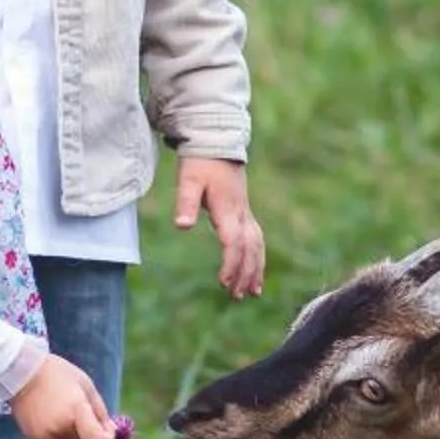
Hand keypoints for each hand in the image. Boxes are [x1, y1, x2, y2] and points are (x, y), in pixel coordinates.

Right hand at [12, 353, 115, 438]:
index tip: (108, 431)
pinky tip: (61, 423)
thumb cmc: (58, 374)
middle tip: (94, 426)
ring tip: (76, 423)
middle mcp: (59, 427)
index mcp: (74, 410)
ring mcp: (45, 436)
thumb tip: (110, 432)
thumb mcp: (86, 386)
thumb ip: (100, 411)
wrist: (20, 372)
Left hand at [174, 156, 266, 297]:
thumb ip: (185, 203)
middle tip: (237, 296)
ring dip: (255, 269)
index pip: (234, 243)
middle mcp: (241, 214)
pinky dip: (257, 258)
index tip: (224, 283)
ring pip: (257, 246)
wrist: (217, 143)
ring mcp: (245, 213)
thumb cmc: (200, 163)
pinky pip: (256, 240)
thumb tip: (182, 225)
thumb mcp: (188, 180)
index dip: (231, 264)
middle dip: (245, 273)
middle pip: (250, 249)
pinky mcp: (244, 213)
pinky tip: (255, 271)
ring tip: (253, 292)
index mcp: (228, 209)